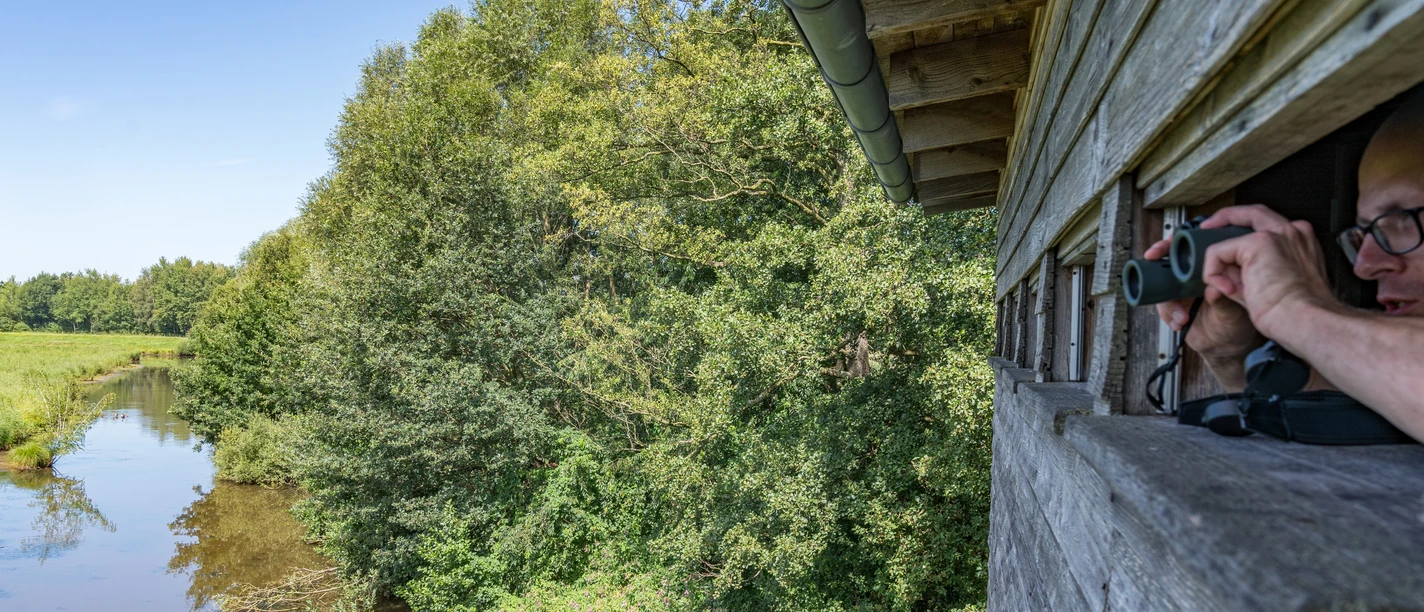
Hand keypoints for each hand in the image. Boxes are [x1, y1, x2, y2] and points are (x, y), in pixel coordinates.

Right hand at [1145, 235, 1261, 389]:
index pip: (1194, 245)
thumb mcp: (1237, 310)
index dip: (1180, 240)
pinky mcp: (1173, 306)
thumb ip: (1224, 300)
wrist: (1228, 348)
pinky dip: (1168, 313)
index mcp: (1214, 268)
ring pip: (1161, 282)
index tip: (1172, 241)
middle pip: (1170, 257)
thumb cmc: (1239, 323)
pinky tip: (1180, 320)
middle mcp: (1195, 277)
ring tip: (1180, 313)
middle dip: (1159, 257)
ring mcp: (1182, 291)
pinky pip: (1161, 304)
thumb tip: (1213, 289)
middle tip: (1154, 257)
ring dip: (1166, 297)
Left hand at [1198, 205, 1336, 341]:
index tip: (1227, 238)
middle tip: (1207, 228)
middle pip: (1251, 212)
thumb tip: (1224, 271)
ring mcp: (1276, 234)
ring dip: (1219, 262)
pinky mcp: (1258, 243)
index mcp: (1300, 242)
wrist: (1303, 320)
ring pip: (1230, 235)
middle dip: (1225, 218)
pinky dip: (1213, 272)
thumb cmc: (1295, 312)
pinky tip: (1228, 290)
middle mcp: (1291, 231)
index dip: (1243, 230)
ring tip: (1227, 287)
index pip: (1267, 224)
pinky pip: (1217, 252)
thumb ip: (1246, 273)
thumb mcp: (1268, 286)